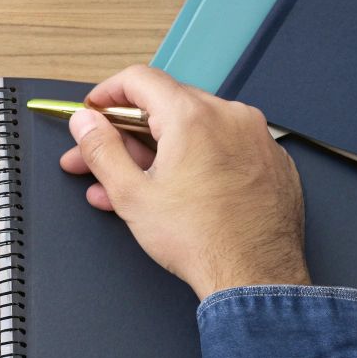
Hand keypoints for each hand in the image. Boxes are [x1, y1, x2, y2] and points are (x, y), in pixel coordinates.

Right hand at [58, 64, 308, 300]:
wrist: (255, 277)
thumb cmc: (201, 240)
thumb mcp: (132, 194)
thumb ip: (101, 149)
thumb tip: (85, 122)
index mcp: (193, 116)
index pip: (139, 79)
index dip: (106, 94)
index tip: (92, 112)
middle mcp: (230, 116)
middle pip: (166, 105)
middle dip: (127, 132)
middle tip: (100, 158)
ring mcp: (256, 138)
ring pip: (194, 129)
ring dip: (158, 150)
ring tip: (131, 184)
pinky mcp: (271, 161)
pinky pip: (224, 147)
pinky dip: (196, 159)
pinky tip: (175, 189)